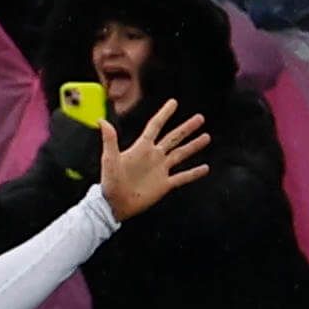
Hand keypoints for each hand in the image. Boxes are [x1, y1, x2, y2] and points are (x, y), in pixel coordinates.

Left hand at [100, 99, 210, 221]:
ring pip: (180, 154)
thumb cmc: (109, 183)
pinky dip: (193, 173)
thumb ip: (109, 140)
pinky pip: (182, 177)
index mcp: (141, 148)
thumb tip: (101, 121)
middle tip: (200, 118)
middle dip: (186, 128)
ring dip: (193, 146)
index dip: (164, 114)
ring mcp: (160, 170)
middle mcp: (153, 157)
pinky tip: (205, 168)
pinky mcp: (164, 185)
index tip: (173, 103)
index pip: (155, 126)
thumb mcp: (109, 159)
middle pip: (173, 138)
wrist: (113, 205)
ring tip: (206, 137)